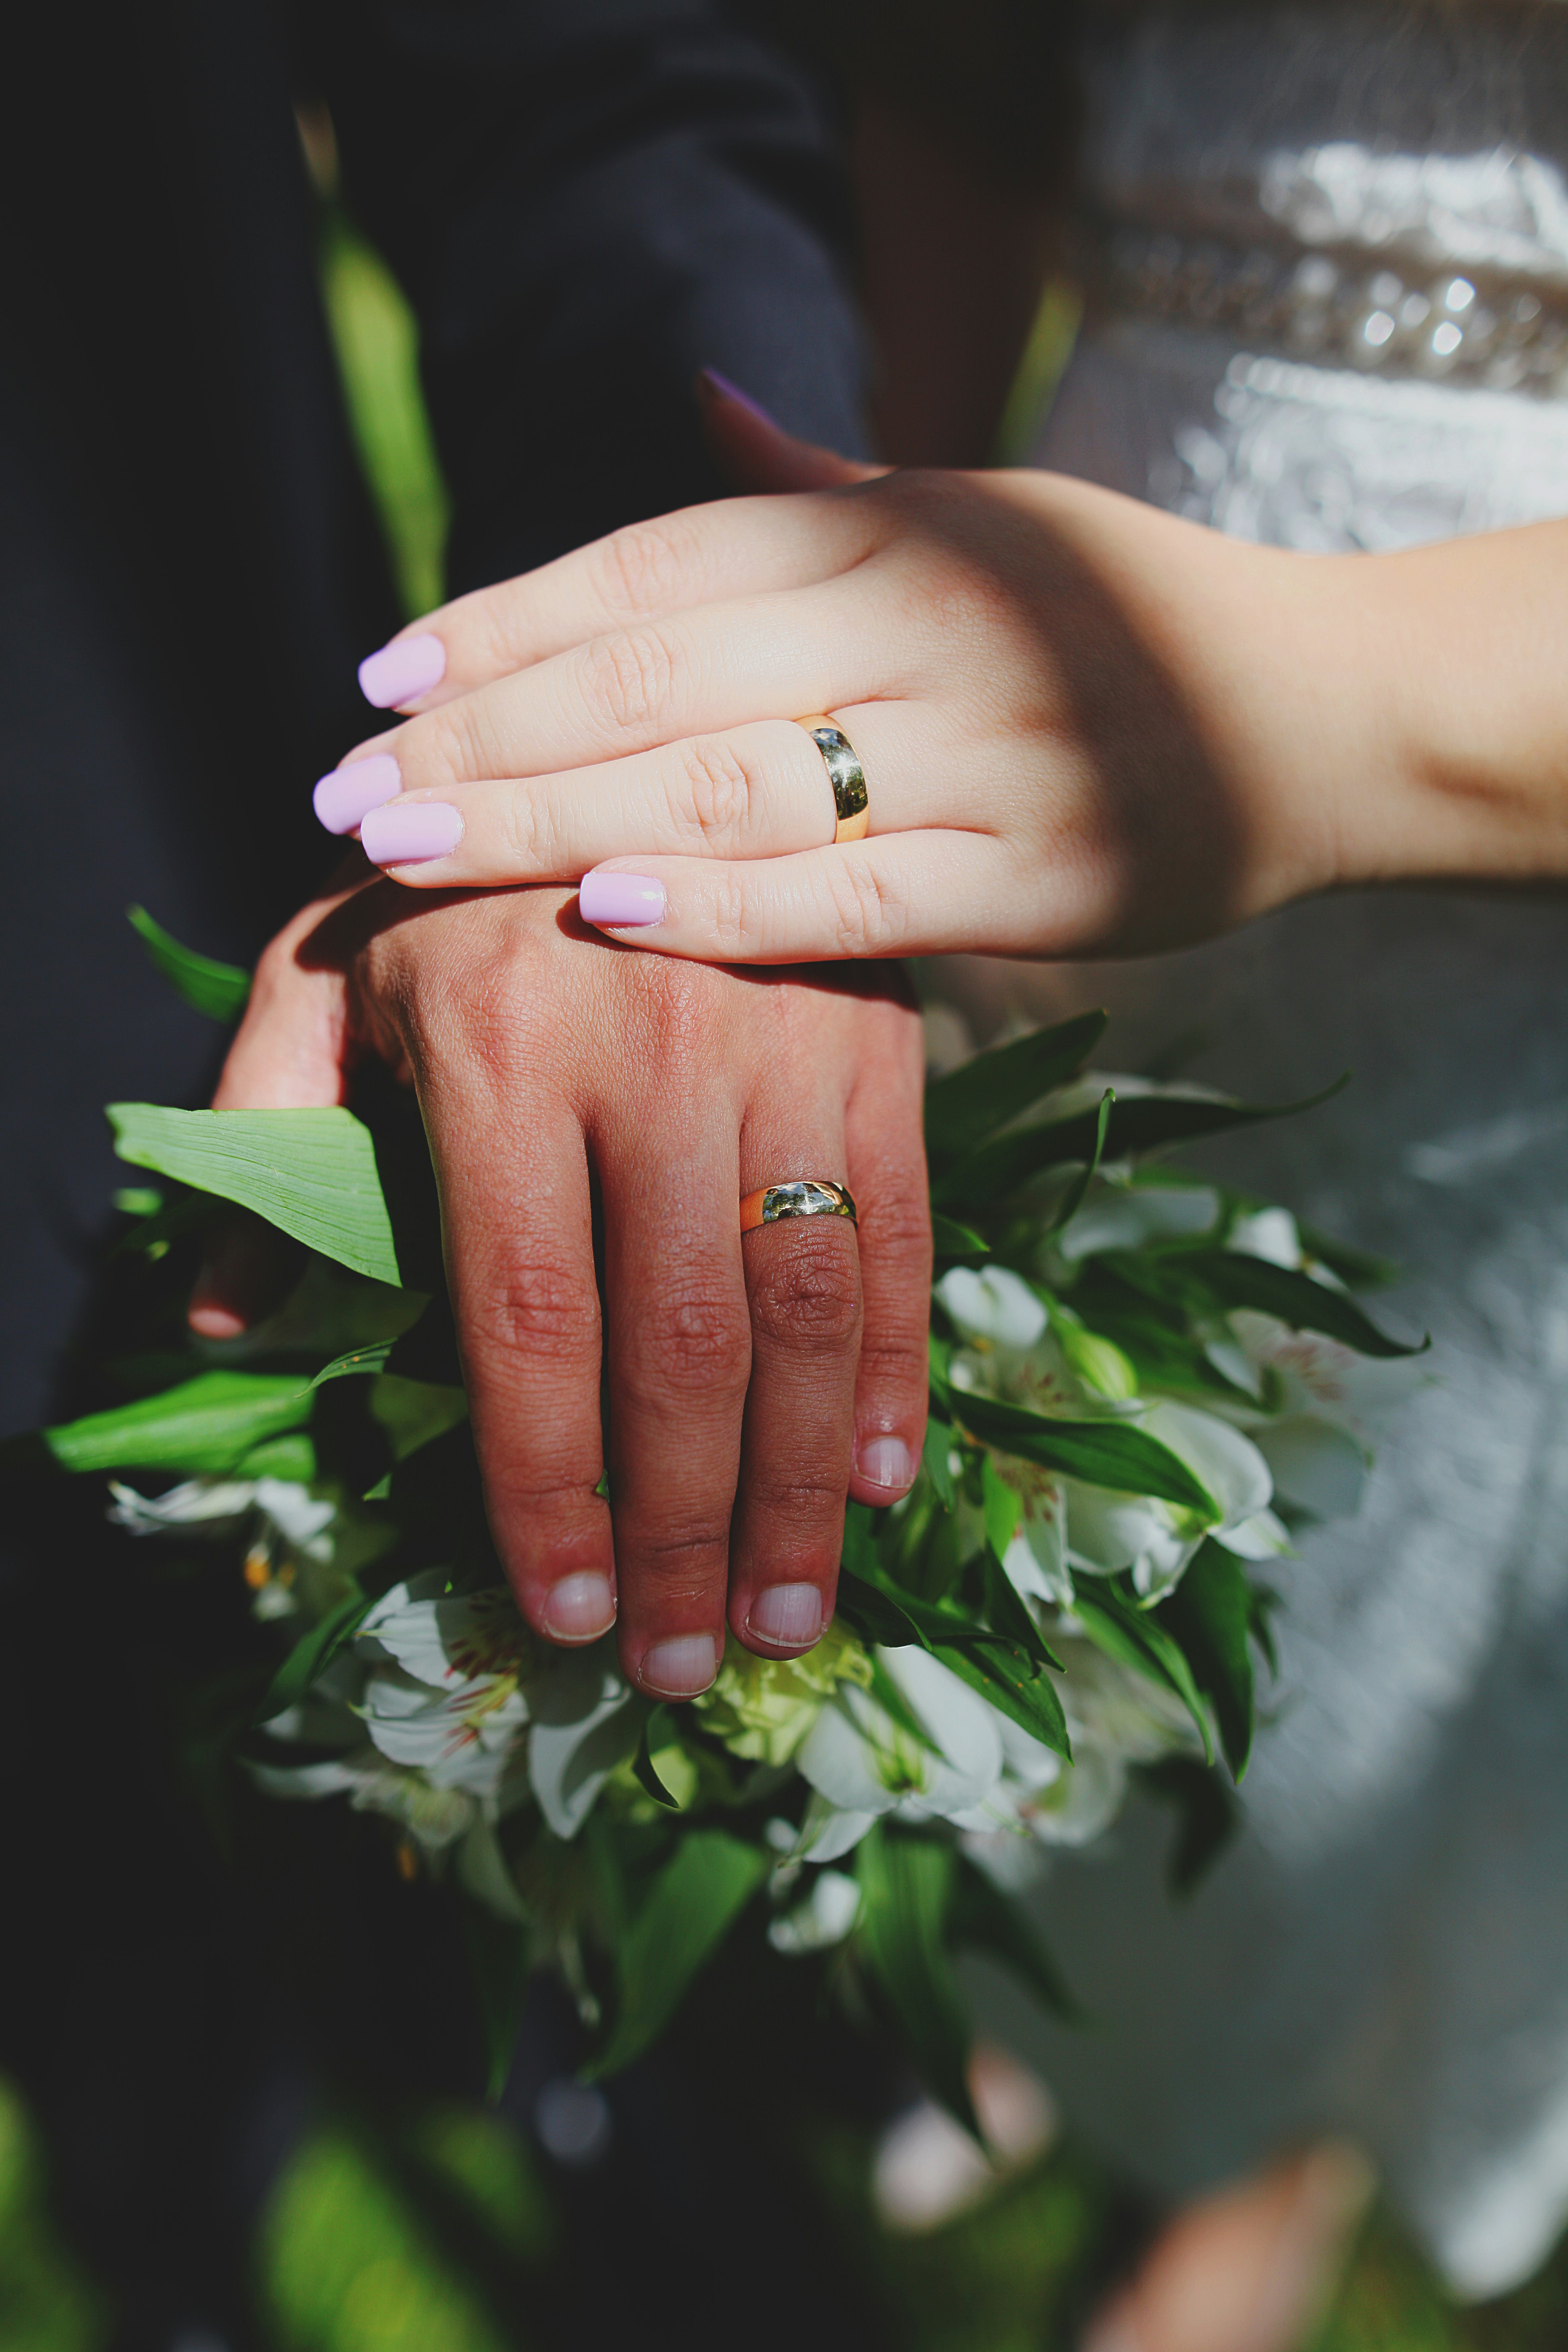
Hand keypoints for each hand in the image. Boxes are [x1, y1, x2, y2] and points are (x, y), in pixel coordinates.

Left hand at [189, 874, 929, 1696]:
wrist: (634, 731)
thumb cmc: (453, 886)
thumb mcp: (326, 973)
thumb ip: (265, 1137)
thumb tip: (218, 1320)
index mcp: (504, 1045)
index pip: (528, 1321)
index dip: (551, 1487)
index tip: (568, 1615)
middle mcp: (657, 1047)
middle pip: (681, 1345)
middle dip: (687, 1530)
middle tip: (687, 1667)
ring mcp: (787, 1041)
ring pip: (805, 1309)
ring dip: (801, 1489)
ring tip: (788, 1622)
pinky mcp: (882, 1041)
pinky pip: (900, 1232)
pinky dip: (896, 1370)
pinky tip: (880, 1487)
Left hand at [319, 388, 1567, 962]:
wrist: (1325, 713)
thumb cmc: (1122, 617)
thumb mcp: (978, 513)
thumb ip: (827, 485)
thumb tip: (697, 401)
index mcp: (899, 529)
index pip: (658, 566)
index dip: (509, 620)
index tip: (382, 678)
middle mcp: (929, 622)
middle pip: (659, 680)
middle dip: (487, 738)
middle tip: (346, 794)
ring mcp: (987, 751)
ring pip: (732, 785)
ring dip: (554, 821)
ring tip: (414, 856)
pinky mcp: (1040, 879)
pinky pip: (855, 897)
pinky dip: (725, 907)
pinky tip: (600, 916)